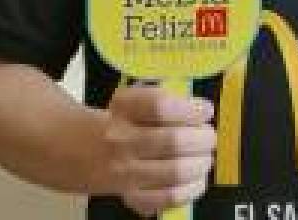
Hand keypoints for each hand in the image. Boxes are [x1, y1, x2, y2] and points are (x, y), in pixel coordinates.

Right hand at [102, 84, 216, 216]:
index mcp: (123, 106)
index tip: (207, 110)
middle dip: (202, 139)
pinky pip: (168, 198)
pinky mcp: (131, 197)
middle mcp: (119, 138)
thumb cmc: (127, 120)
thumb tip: (203, 112)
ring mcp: (123, 171)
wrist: (87, 149)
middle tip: (210, 137)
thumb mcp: (138, 99)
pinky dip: (191, 189)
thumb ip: (169, 100)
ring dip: (200, 164)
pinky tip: (198, 180)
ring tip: (205, 158)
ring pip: (174, 171)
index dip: (190, 109)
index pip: (160, 106)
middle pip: (172, 141)